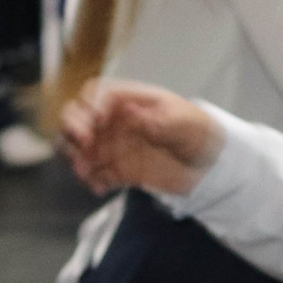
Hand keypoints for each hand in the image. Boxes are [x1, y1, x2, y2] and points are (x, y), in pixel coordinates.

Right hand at [60, 79, 221, 196]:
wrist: (210, 161)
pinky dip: (93, 181)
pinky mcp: (118, 169)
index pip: (96, 94)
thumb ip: (156, 120)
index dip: (89, 106)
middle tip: (83, 145)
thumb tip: (131, 111)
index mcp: (130, 100)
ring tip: (85, 171)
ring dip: (77, 157)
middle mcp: (116, 121)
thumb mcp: (181, 122)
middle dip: (72, 129)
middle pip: (78, 117)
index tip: (96, 122)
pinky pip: (95, 174)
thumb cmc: (198, 130)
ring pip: (80, 147)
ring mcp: (115, 145)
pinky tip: (101, 188)